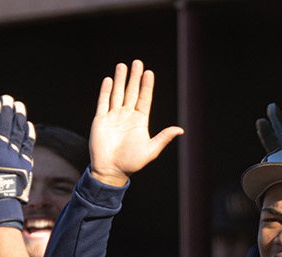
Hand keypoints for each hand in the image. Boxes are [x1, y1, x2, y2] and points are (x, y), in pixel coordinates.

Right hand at [0, 95, 35, 230]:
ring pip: (17, 133)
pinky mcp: (25, 166)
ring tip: (19, 105)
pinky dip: (28, 135)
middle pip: (4, 127)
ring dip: (19, 117)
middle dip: (7, 110)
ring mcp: (13, 159)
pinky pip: (28, 147)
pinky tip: (29, 125)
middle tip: (8, 98)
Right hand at [88, 60, 183, 187]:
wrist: (110, 170)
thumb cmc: (131, 163)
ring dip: (120, 80)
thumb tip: (180, 129)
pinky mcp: (101, 120)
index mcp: (140, 121)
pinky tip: (108, 80)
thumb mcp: (151, 150)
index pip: (144, 99)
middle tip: (137, 62)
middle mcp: (127, 116)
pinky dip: (105, 91)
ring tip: (122, 66)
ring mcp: (113, 117)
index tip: (149, 73)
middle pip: (131, 92)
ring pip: (117, 94)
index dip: (147, 86)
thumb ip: (163, 138)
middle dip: (134, 77)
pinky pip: (103, 102)